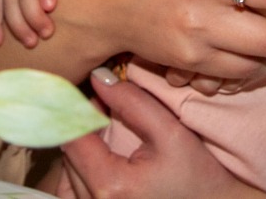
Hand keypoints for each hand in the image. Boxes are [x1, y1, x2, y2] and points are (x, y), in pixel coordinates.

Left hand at [60, 70, 265, 198]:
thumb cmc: (198, 179)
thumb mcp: (171, 134)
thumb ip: (133, 103)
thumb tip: (98, 77)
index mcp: (109, 184)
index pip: (70, 136)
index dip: (77, 108)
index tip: (92, 92)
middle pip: (67, 153)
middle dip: (83, 126)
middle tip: (108, 107)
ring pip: (67, 172)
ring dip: (82, 148)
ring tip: (108, 132)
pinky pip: (74, 190)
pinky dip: (83, 170)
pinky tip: (104, 158)